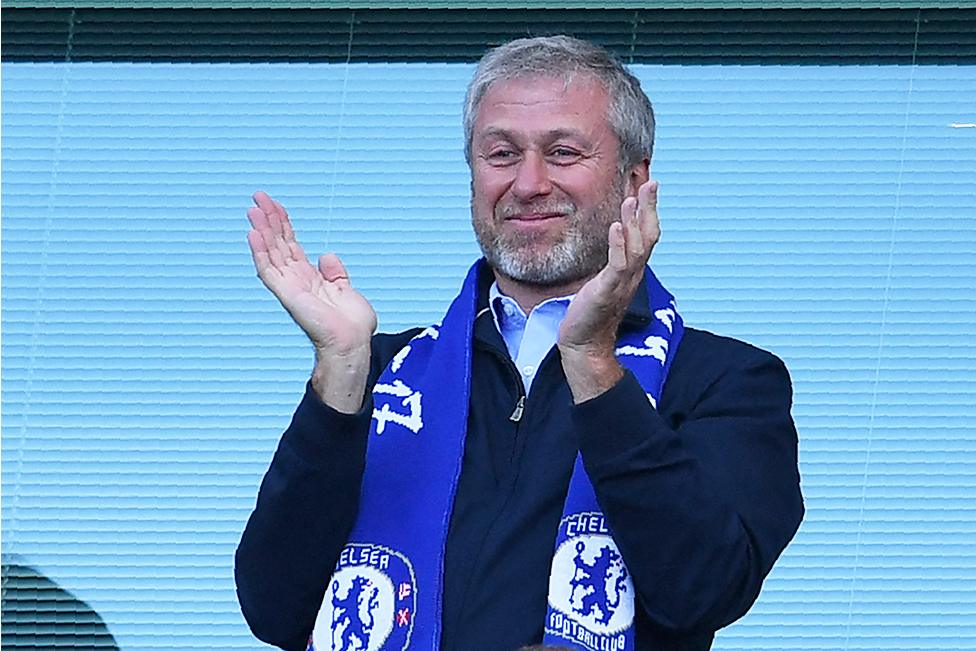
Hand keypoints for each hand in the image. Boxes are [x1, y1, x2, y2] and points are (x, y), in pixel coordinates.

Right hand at [247, 191, 376, 410]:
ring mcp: (289, 286)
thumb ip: (335, 272)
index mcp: (308, 277)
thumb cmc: (352, 324)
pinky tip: (253, 234)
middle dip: (268, 219)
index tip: (273, 204)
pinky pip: (268, 270)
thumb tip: (326, 255)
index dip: (282, 223)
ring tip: (254, 208)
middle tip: (258, 196)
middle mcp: (295, 279)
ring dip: (261, 229)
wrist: (352, 342)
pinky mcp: (287, 293)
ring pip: (270, 252)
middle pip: (277, 243)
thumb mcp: (345, 289)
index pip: (290, 244)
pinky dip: (260, 252)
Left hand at [557, 179, 659, 402]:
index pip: (646, 235)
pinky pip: (617, 265)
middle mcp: (632, 274)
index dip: (649, 210)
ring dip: (635, 222)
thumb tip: (612, 241)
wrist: (584, 344)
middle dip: (650, 208)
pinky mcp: (607, 292)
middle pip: (649, 236)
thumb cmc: (590, 312)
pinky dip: (618, 245)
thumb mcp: (603, 280)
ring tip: (633, 199)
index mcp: (632, 270)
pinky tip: (615, 226)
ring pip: (637, 248)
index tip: (648, 185)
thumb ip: (611, 261)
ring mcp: (622, 283)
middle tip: (652, 182)